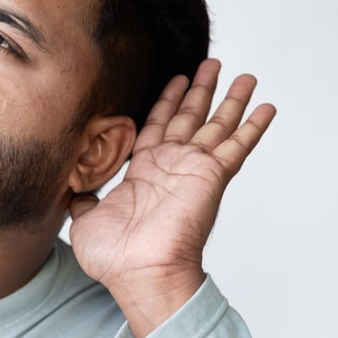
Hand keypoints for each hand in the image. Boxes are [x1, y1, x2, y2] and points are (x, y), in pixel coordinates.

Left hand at [68, 59, 275, 337]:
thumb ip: (82, 196)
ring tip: (245, 76)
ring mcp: (194, 169)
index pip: (158, 125)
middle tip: (212, 64)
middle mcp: (172, 166)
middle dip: (201, 90)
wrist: (141, 274)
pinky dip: (254, 127)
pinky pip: (238, 146)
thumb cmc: (115, 258)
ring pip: (217, 124)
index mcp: (145, 172)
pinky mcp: (212, 175)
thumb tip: (71, 185)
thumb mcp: (84, 219)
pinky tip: (267, 107)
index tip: (178, 79)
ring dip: (231, 100)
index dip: (168, 101)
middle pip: (190, 117)